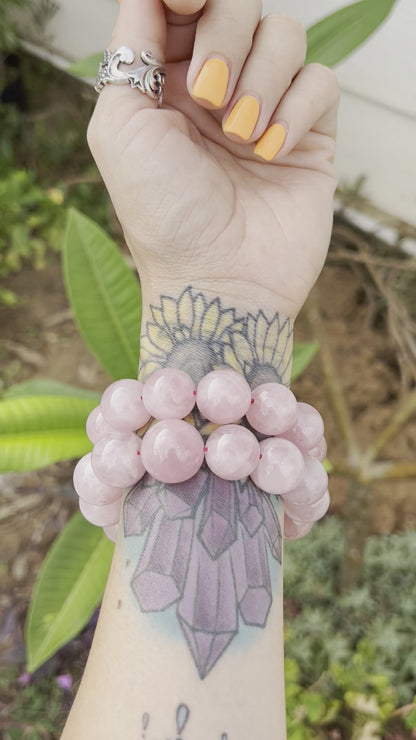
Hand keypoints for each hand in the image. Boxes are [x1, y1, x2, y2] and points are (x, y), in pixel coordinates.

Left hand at [88, 0, 338, 316]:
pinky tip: (271, 153)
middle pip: (238, 3)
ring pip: (285, 33)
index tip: (186, 4)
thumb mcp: (120, 126)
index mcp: (167, 79)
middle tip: (209, 97)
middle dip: (224, 37)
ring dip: (261, 80)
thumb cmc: (162, 214)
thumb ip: (130, 47)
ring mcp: (267, 107)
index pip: (183, 3)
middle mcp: (218, 86)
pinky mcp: (309, 133)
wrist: (217, 280)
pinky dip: (297, 110)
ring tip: (240, 137)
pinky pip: (321, 80)